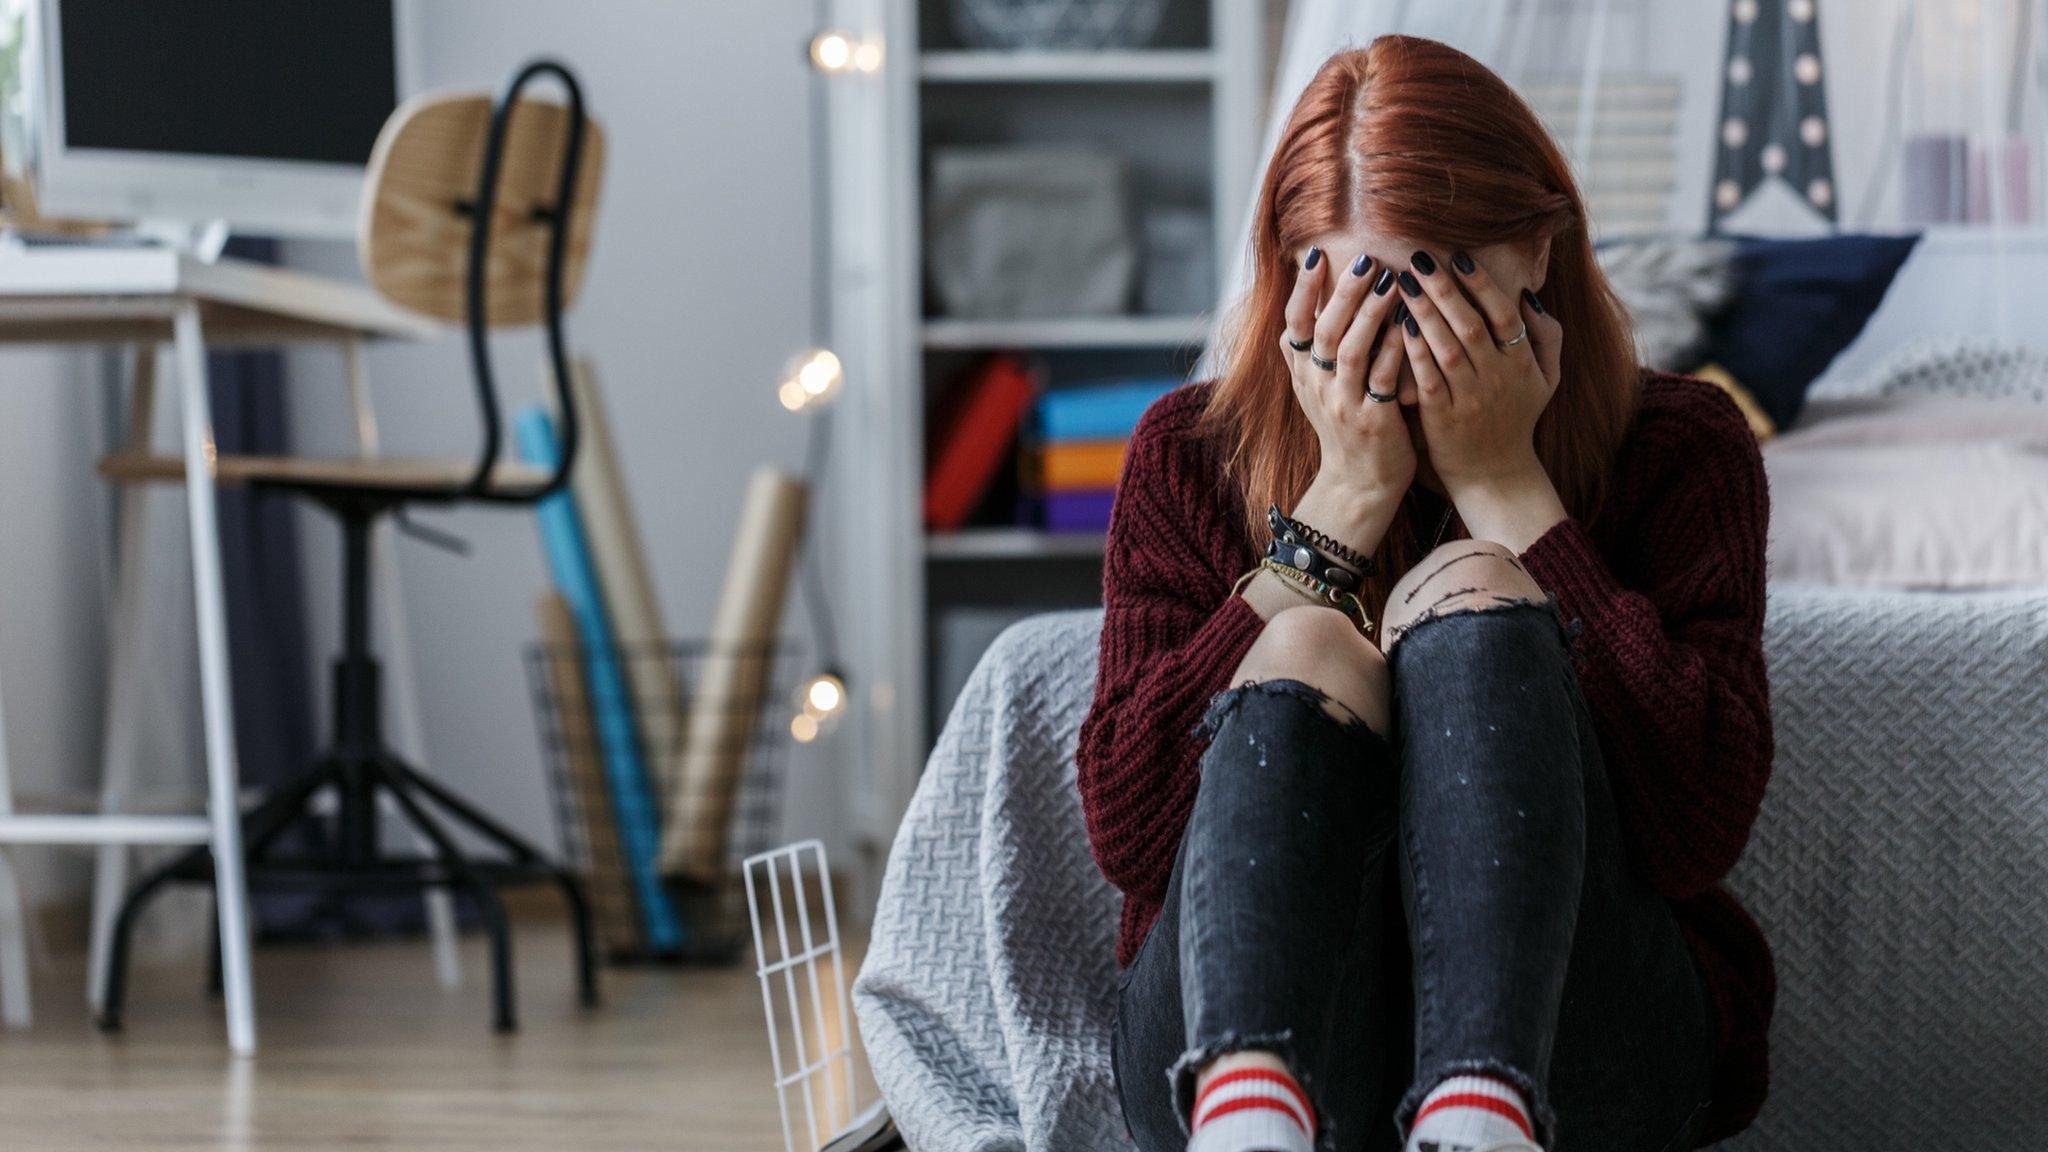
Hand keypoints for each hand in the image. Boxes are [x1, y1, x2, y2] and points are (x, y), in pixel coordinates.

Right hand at [1279, 246, 1413, 555]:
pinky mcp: (1372, 420)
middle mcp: (1318, 386)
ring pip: (1350, 351)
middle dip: (1342, 293)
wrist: (1359, 484)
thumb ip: (1311, 350)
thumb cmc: (1346, 428)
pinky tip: (1408, 326)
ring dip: (1370, 314)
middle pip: (1324, 330)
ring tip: (1390, 282)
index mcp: (1304, 374)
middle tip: (1364, 260)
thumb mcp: (1316, 389)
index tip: (1316, 256)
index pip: (1294, 324)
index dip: (1302, 290)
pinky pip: (1382, 379)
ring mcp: (1343, 404)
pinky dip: (1393, 350)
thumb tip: (1306, 301)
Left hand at [1397, 250, 1568, 550]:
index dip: (1483, 286)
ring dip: (1425, 313)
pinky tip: (1399, 325)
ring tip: (1404, 282)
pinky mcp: (1443, 417)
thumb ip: (1546, 337)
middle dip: (1445, 289)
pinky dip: (1415, 351)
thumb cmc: (1516, 419)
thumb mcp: (1547, 379)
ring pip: (1447, 348)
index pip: (1504, 316)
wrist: (1495, 474)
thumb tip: (1528, 297)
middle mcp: (1498, 378)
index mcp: (1522, 364)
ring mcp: (1470, 398)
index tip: (1460, 257)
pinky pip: (1428, 377)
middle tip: (1420, 258)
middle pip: (1471, 326)